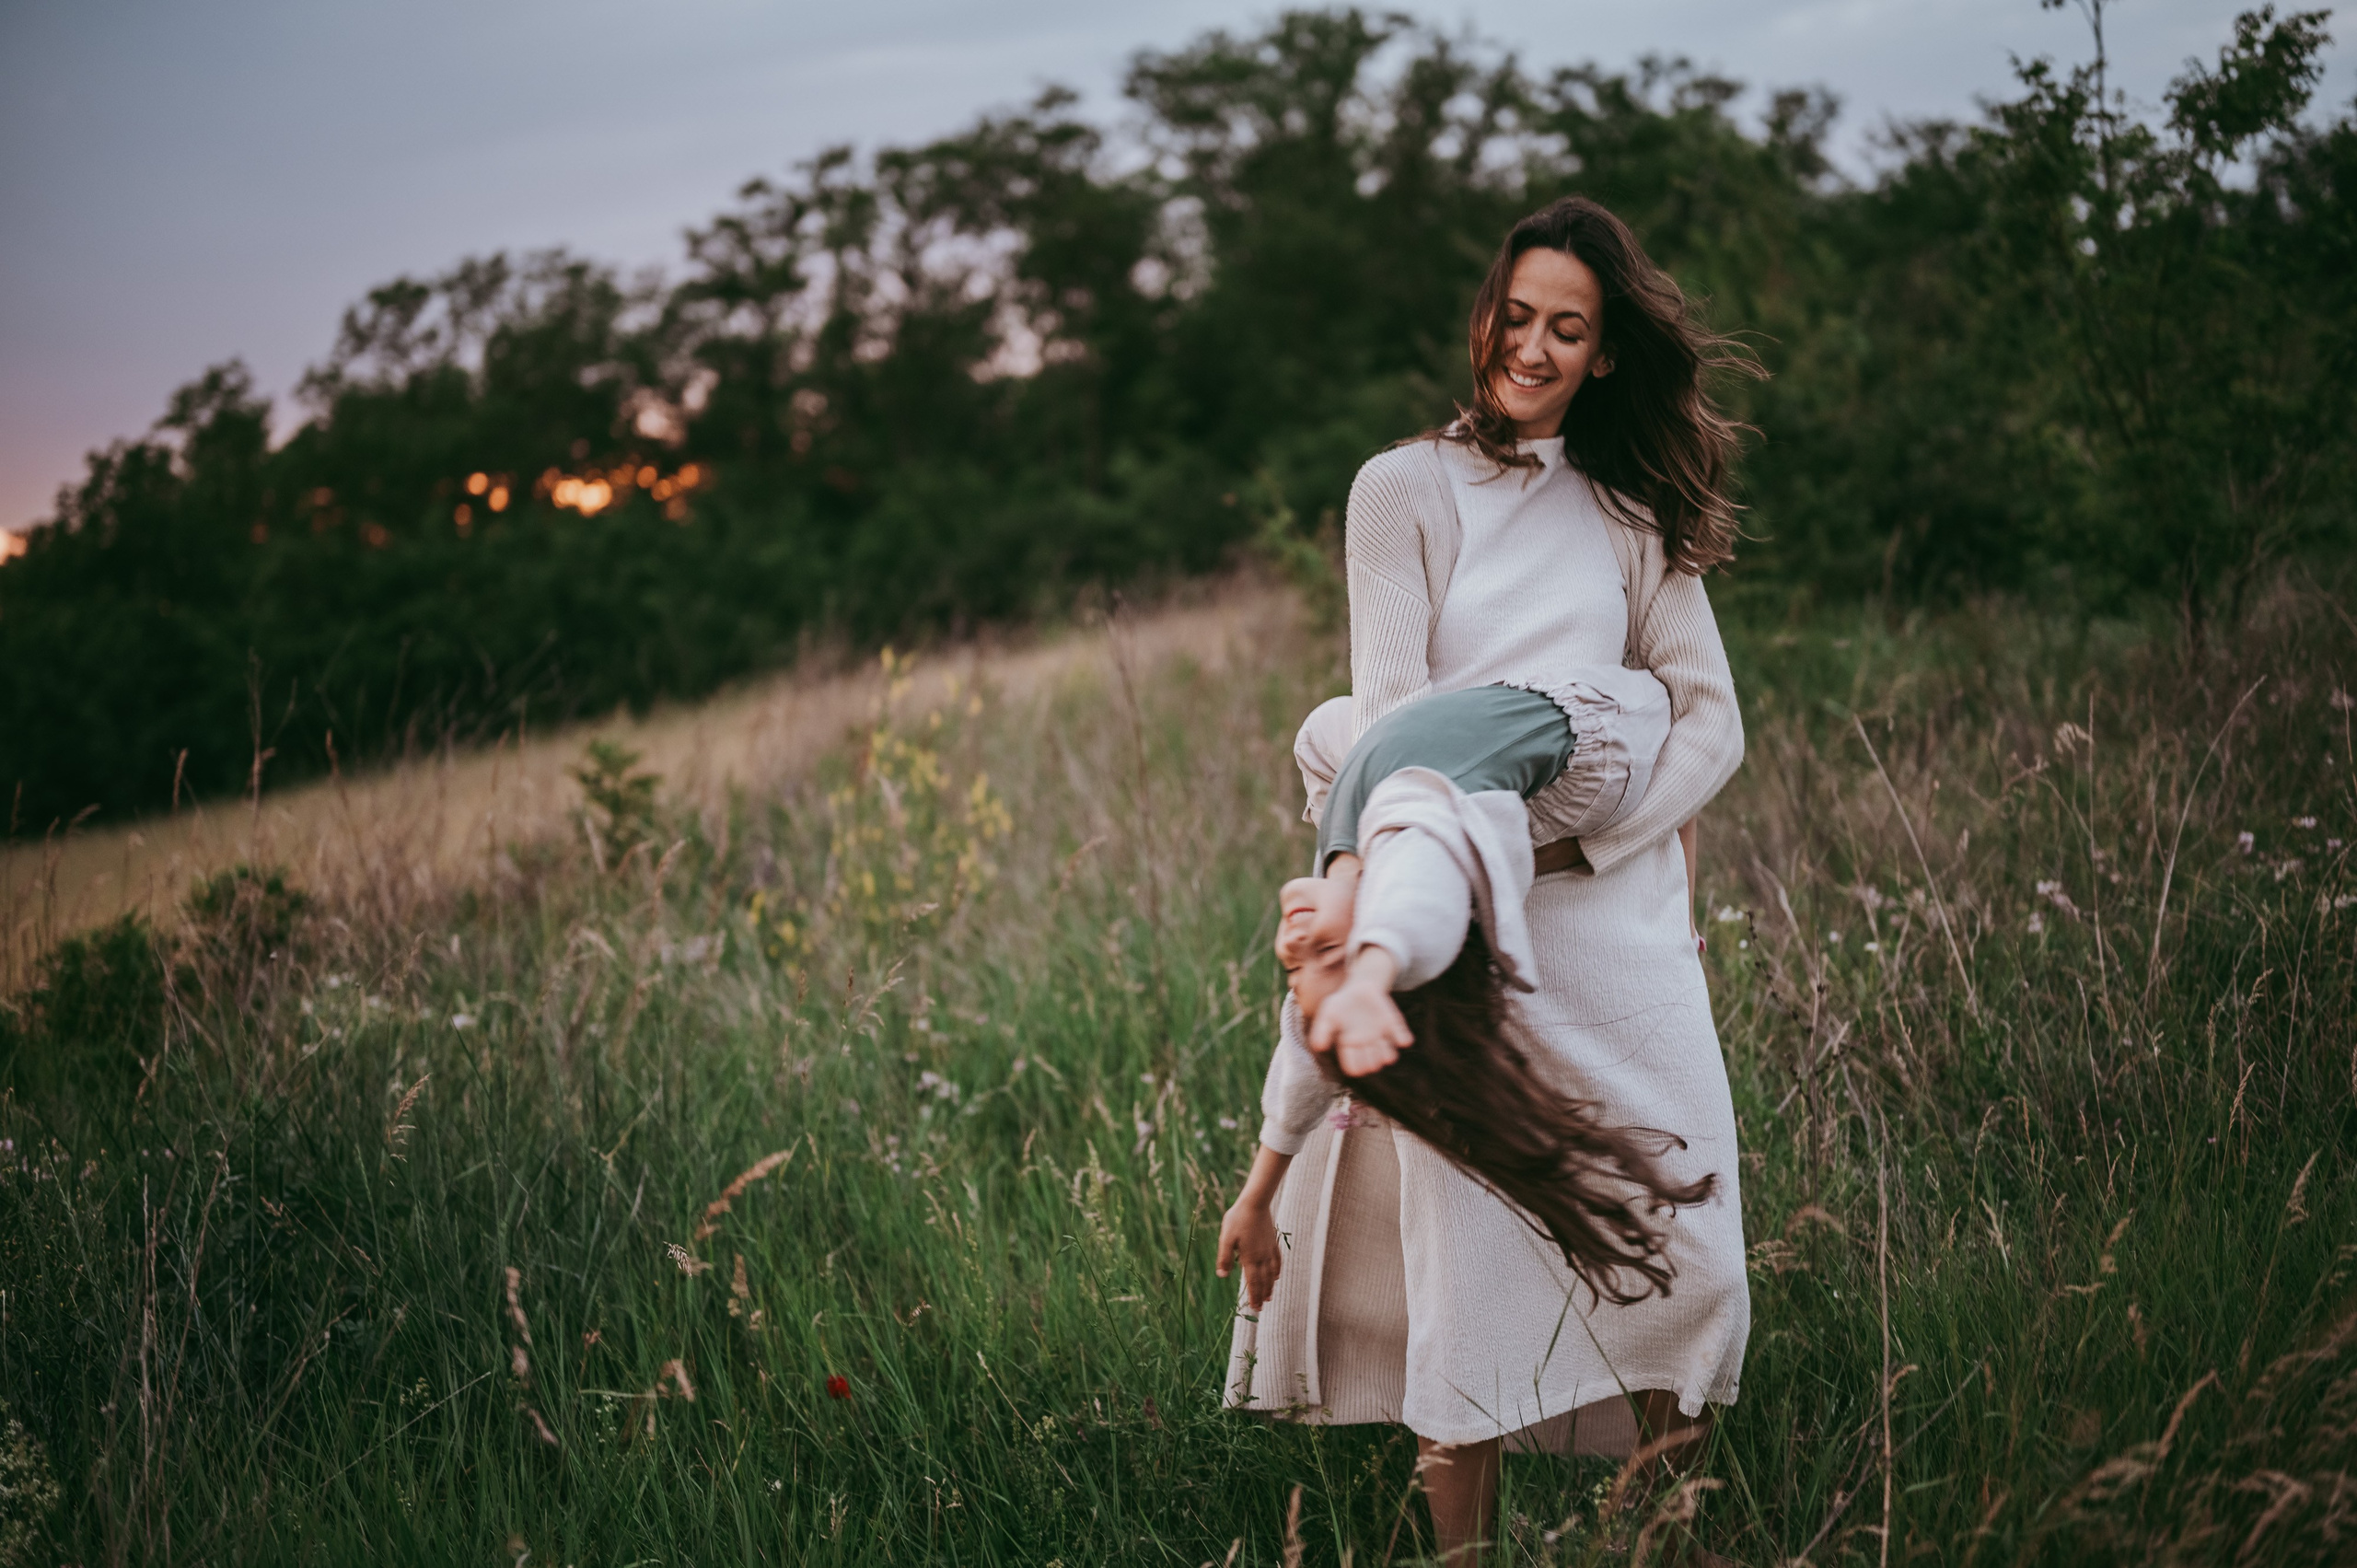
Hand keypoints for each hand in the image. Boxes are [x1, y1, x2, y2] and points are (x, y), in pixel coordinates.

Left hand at [1216, 1196, 1283, 1308]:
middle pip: (1263, 1280)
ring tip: (1269, 1296)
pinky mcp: (1272, 1241)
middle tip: (1261, 1307)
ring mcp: (1268, 1249)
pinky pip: (1277, 1260)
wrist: (1255, 1203)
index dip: (1254, 1296)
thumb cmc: (1237, 1219)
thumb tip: (1222, 1275)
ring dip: (1270, 1286)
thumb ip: (1224, 1257)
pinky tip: (1276, 1276)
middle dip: (1261, 1295)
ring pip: (1271, 1273)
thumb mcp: (1226, 1238)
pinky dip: (1277, 1270)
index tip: (1255, 1307)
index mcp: (1249, 1258)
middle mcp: (1261, 1257)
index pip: (1252, 1282)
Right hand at [1309, 955, 1413, 1076]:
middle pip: (1372, 1063)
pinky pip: (1401, 1036)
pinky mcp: (1393, 1025)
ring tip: (1384, 1050)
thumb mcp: (1328, 1014)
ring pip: (1388, 1055)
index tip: (1355, 1067)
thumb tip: (1318, 1047)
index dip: (1354, 1066)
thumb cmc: (1341, 1003)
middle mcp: (1367, 1045)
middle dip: (1371, 1062)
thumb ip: (1322, 1030)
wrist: (1359, 985)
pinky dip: (1403, 1038)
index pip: (1353, 1064)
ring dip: (1387, 1055)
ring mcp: (1381, 1036)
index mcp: (1350, 1046)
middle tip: (1369, 1057)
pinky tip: (1403, 1040)